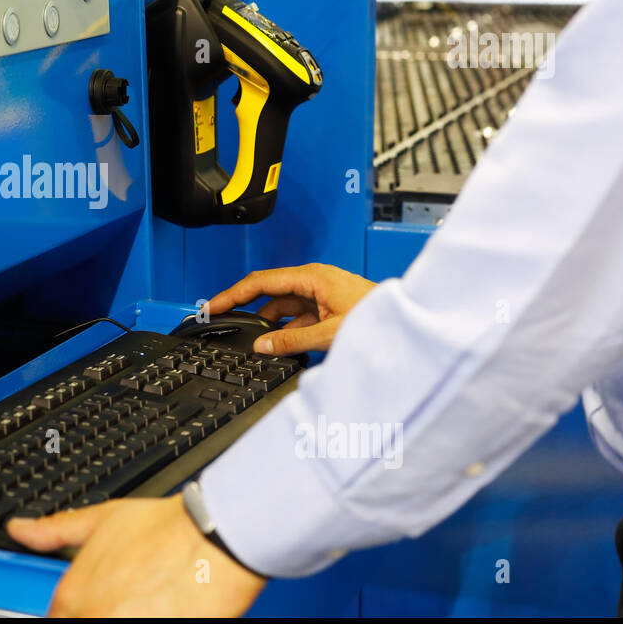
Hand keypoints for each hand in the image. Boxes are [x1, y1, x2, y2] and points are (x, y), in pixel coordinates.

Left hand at [6, 495, 265, 616]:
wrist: (211, 537)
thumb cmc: (164, 528)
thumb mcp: (100, 519)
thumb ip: (54, 530)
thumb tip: (18, 528)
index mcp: (72, 594)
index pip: (57, 619)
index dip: (76, 613)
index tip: (98, 605)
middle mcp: (91, 618)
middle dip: (100, 617)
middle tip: (128, 603)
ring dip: (124, 619)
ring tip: (146, 605)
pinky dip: (148, 623)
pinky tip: (160, 611)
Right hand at [206, 263, 376, 354]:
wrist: (410, 327)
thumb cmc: (380, 319)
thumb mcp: (330, 334)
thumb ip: (292, 340)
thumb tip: (262, 345)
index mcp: (311, 278)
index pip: (260, 282)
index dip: (232, 295)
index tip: (212, 306)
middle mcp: (314, 282)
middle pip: (268, 293)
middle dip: (244, 308)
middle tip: (221, 321)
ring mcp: (322, 295)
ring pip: (283, 308)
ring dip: (268, 324)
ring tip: (250, 341)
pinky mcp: (329, 309)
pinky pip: (299, 318)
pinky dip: (286, 330)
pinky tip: (279, 345)